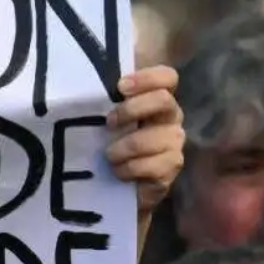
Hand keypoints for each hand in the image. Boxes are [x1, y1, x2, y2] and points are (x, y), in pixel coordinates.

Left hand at [106, 66, 182, 217]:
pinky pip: (152, 166)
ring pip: (155, 137)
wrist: (115, 187)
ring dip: (125, 146)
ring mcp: (174, 144)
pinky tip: (118, 172)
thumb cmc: (109, 143)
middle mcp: (171, 118)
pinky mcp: (170, 169)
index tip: (120, 87)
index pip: (167, 77)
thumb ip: (106, 95)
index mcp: (157, 99)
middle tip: (108, 123)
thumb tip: (88, 77)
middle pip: (163, 100)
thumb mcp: (106, 117)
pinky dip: (128, 169)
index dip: (147, 78)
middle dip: (131, 109)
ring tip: (108, 155)